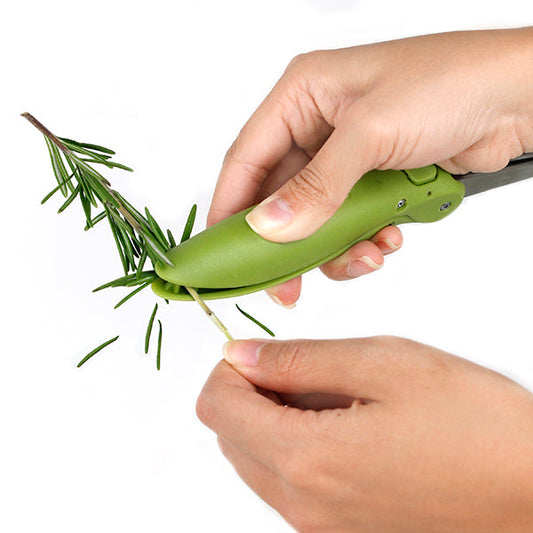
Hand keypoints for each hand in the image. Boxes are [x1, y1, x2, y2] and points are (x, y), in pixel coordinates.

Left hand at [197, 337, 532, 531]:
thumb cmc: (473, 423)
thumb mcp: (382, 364)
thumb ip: (299, 359)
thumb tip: (242, 356)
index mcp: (307, 458)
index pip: (217, 408)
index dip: (228, 369)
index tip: (258, 350)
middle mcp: (303, 504)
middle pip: (230, 436)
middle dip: (250, 392)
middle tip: (302, 366)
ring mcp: (320, 525)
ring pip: (255, 459)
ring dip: (273, 418)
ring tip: (332, 392)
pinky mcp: (340, 531)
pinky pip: (288, 483)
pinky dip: (296, 444)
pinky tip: (344, 421)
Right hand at [208, 28, 532, 305]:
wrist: (517, 97)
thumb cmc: (450, 83)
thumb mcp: (370, 133)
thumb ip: (317, 185)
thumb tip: (270, 224)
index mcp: (302, 96)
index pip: (246, 159)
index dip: (229, 207)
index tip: (221, 251)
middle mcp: (318, 126)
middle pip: (280, 198)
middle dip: (286, 243)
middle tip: (285, 285)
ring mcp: (345, 157)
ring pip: (315, 219)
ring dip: (335, 247)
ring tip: (366, 254)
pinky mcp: (370, 181)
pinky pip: (349, 223)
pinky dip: (364, 241)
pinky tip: (388, 239)